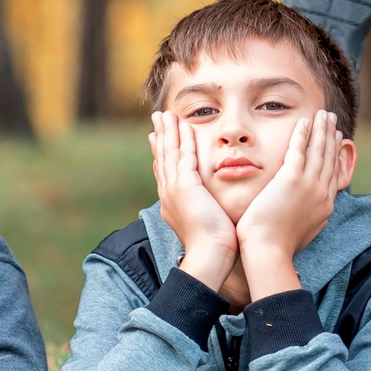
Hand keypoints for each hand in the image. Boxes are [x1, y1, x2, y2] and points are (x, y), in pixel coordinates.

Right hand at [154, 111, 238, 288]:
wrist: (209, 256)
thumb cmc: (213, 247)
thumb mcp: (205, 225)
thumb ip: (204, 212)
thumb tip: (210, 209)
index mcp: (172, 203)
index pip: (165, 173)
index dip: (161, 154)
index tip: (158, 140)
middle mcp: (168, 194)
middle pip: (162, 159)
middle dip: (160, 138)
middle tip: (157, 119)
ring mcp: (174, 189)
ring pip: (169, 153)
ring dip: (168, 131)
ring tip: (164, 114)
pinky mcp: (185, 186)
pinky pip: (183, 156)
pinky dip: (182, 139)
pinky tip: (183, 124)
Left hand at [234, 112, 348, 298]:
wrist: (268, 251)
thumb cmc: (279, 247)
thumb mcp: (306, 234)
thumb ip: (315, 221)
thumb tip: (322, 217)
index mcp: (325, 206)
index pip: (332, 173)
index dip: (335, 154)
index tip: (337, 140)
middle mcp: (321, 193)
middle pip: (329, 157)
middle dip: (331, 135)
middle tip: (332, 119)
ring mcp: (309, 185)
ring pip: (318, 150)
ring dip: (321, 129)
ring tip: (323, 114)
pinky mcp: (292, 179)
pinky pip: (299, 149)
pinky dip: (303, 134)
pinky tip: (304, 121)